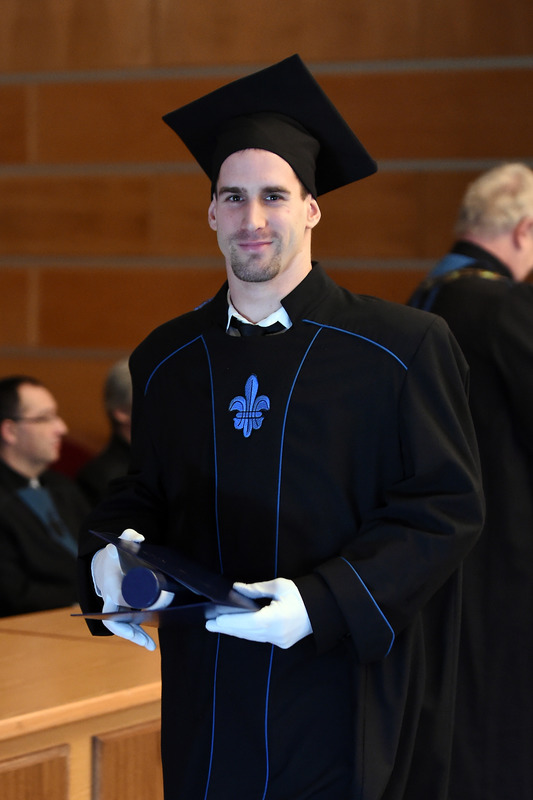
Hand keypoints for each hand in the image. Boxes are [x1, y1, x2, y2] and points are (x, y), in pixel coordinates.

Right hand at [91, 528, 169, 650]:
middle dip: (133, 632)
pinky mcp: (122, 611)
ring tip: (151, 646)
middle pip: (118, 621)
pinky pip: (127, 625)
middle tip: (149, 641)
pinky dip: (136, 634)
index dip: (134, 603)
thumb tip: (139, 538)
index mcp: (112, 585)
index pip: (120, 598)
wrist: (105, 564)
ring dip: (136, 637)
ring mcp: (115, 607)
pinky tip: (149, 643)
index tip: (153, 601)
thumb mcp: (120, 543)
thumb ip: (129, 536)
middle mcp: (110, 599)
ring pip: (123, 627)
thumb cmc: (115, 555)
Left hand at [205, 578, 311, 648]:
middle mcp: (275, 633)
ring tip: (219, 626)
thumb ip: (256, 589)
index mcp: (275, 619)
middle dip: (227, 627)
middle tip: (209, 624)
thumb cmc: (302, 594)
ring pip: (252, 637)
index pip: (246, 622)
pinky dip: (248, 633)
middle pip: (246, 632)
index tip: (214, 620)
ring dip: (236, 631)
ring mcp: (279, 640)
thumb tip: (237, 588)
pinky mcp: (282, 643)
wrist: (323, 609)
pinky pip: (260, 638)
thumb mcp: (279, 586)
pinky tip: (238, 628)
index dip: (230, 621)